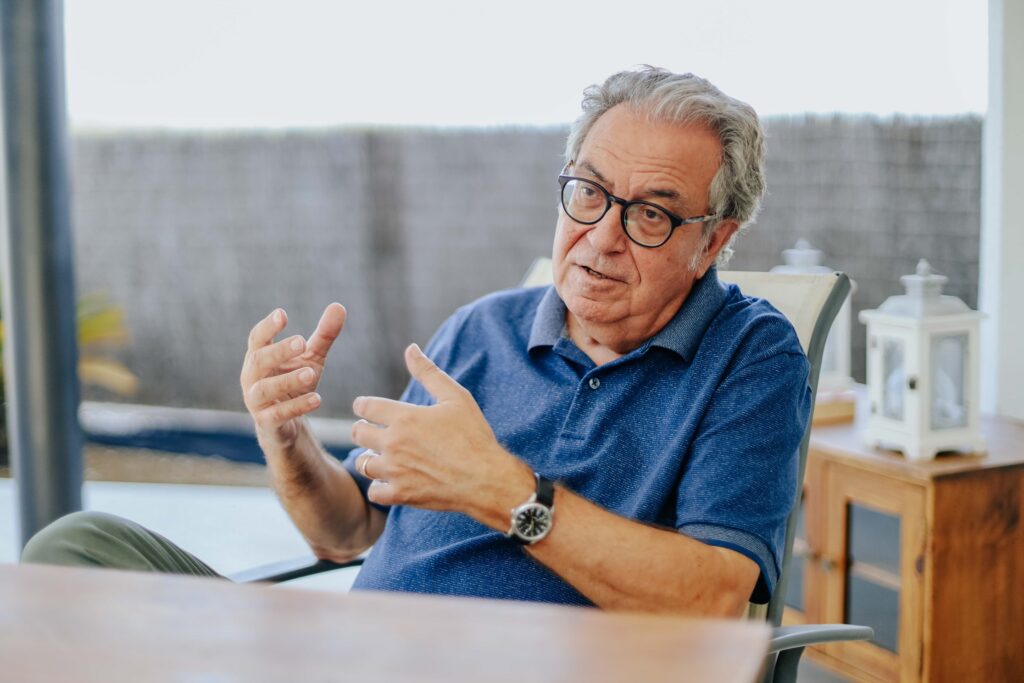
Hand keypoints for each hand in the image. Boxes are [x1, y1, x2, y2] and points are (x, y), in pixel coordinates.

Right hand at [241, 303, 345, 450]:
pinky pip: (277, 414)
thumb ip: (324, 335)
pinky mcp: (266, 422)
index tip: (283, 315)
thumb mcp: (312, 358)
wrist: (287, 425)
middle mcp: (252, 377)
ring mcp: (256, 401)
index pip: (257, 338)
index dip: (268, 326)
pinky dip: (297, 406)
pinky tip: (317, 399)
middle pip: (258, 360)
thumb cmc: (294, 383)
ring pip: (265, 389)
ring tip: (311, 373)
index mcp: (259, 357)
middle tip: (301, 342)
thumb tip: (339, 306)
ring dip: (288, 380)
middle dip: (279, 351)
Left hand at [351, 344, 532, 526]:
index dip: (364, 406)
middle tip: (375, 431)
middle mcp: (393, 443)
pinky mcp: (400, 494)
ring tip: (384, 456)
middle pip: (357, 433)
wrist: (486, 478)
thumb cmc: (473, 435)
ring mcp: (395, 471)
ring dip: (370, 457)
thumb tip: (410, 349)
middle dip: (363, 430)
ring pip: (363, 463)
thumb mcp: (455, 397)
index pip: (364, 407)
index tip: (370, 410)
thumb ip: (428, 372)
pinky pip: (373, 491)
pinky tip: (391, 480)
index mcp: (404, 417)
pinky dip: (379, 486)